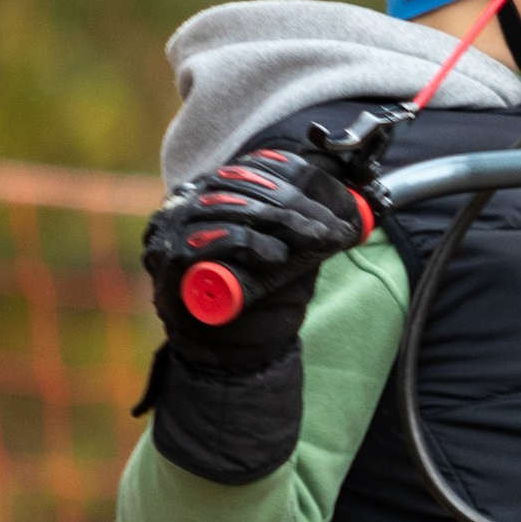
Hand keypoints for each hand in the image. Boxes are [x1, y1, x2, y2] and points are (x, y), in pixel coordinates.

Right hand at [142, 148, 375, 371]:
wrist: (227, 353)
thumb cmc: (257, 300)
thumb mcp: (286, 254)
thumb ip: (302, 228)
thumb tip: (347, 208)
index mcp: (213, 191)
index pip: (254, 168)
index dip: (298, 180)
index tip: (336, 200)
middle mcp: (187, 201)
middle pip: (244, 185)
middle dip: (298, 206)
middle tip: (334, 227)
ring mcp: (174, 227)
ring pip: (232, 207)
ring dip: (283, 221)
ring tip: (317, 239)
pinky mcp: (173, 257)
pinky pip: (215, 238)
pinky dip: (252, 243)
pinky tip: (278, 255)